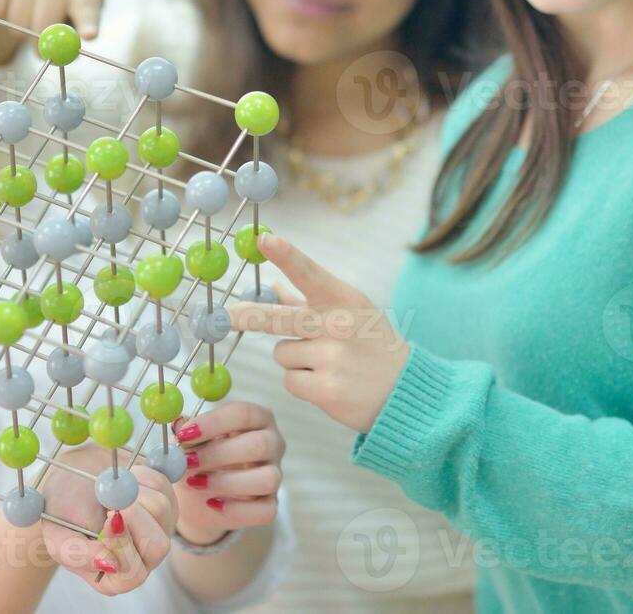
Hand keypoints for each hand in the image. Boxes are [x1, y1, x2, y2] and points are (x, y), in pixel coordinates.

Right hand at [0, 0, 104, 50]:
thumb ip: (78, 27)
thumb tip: (60, 54)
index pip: (87, 7)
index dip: (88, 23)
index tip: (90, 34)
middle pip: (42, 28)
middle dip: (41, 46)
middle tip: (45, 45)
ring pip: (16, 24)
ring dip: (22, 29)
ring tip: (33, 12)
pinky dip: (4, 13)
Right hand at [38, 443, 176, 594]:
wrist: (70, 479)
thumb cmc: (61, 512)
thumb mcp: (56, 536)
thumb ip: (76, 553)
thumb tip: (108, 563)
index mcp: (114, 577)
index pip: (132, 575)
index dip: (123, 546)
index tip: (108, 517)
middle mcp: (141, 558)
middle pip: (158, 547)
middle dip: (135, 517)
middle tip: (112, 498)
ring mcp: (157, 531)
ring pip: (162, 512)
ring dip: (133, 492)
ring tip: (109, 488)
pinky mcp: (165, 504)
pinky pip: (163, 487)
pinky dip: (140, 476)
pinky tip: (122, 480)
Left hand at [170, 402, 282, 545]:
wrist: (201, 496)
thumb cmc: (200, 457)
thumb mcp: (191, 441)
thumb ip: (187, 432)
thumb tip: (179, 422)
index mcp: (257, 418)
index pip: (243, 413)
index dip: (213, 422)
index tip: (184, 434)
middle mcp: (273, 443)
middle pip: (258, 445)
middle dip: (217, 454)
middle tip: (186, 462)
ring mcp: (276, 475)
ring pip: (267, 478)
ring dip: (226, 482)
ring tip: (196, 483)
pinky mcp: (271, 505)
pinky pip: (264, 511)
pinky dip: (235, 509)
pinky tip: (212, 503)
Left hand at [226, 234, 411, 434]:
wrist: (408, 392)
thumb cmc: (373, 345)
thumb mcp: (352, 313)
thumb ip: (311, 300)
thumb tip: (275, 287)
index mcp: (344, 300)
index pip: (310, 273)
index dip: (286, 255)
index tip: (264, 239)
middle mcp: (337, 326)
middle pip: (277, 318)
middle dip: (247, 316)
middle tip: (224, 316)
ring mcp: (331, 359)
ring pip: (281, 352)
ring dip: (295, 359)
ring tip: (327, 364)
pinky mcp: (325, 390)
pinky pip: (289, 380)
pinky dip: (302, 383)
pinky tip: (328, 383)